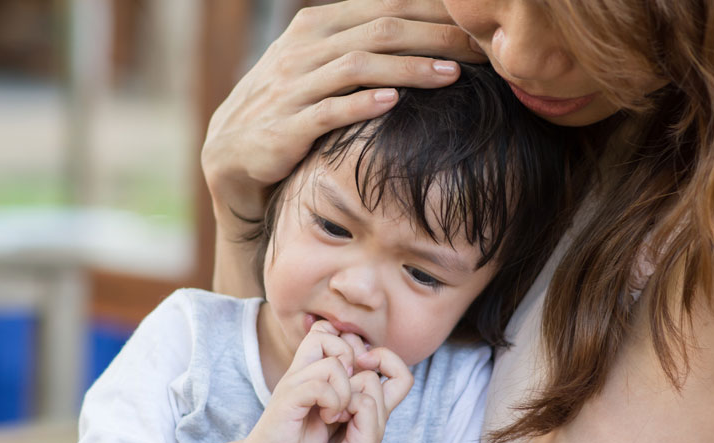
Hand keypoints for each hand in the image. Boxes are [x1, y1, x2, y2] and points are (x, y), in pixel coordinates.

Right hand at [202, 0, 486, 225]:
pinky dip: (361, 104)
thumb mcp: (322, 65)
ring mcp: (291, 86)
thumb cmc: (291, 109)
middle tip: (482, 49)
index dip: (435, 13)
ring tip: (453, 76)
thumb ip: (363, 43)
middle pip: (380, 30)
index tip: (479, 26)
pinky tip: (394, 102)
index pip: (386, 6)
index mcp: (317, 25)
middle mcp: (303, 48)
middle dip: (436, 37)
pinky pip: (327, 110)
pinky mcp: (284, 127)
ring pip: (358, 66)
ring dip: (409, 68)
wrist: (231, 155)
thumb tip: (428, 31)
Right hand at [241, 320, 360, 442]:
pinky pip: (320, 387)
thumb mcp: (327, 410)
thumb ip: (341, 391)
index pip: (323, 331)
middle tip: (348, 388)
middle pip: (325, 335)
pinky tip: (329, 418)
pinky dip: (333, 403)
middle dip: (347, 358)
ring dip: (344, 391)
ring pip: (331, 364)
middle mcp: (297, 371)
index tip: (352, 373)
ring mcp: (291, 384)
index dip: (344, 343)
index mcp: (306, 370)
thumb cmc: (297, 439)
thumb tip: (365, 376)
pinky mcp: (288, 401)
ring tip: (338, 411)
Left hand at [310, 346, 412, 442]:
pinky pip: (365, 402)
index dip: (373, 351)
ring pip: (368, 379)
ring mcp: (378, 419)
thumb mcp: (330, 413)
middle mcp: (380, 406)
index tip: (345, 359)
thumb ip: (333, 389)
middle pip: (387, 362)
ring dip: (343, 386)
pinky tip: (330, 417)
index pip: (392, 362)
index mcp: (372, 399)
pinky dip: (343, 403)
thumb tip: (324, 360)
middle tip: (337, 373)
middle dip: (357, 359)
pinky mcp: (370, 433)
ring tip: (330, 405)